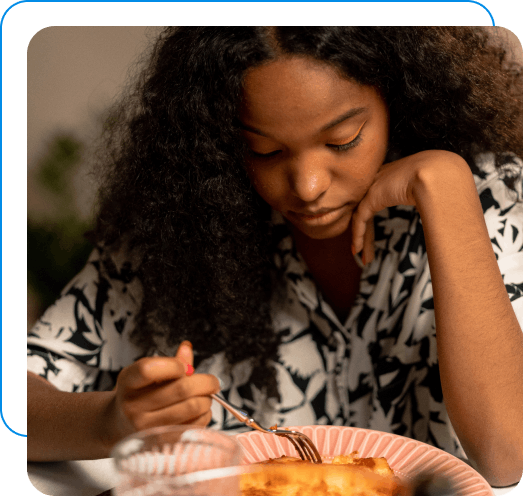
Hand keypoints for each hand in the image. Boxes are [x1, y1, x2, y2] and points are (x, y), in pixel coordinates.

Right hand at [106, 341, 219, 445]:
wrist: (120, 424)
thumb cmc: (139, 394)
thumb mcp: (146, 374)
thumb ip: (170, 362)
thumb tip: (187, 347)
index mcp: (128, 382)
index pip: (149, 369)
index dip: (175, 365)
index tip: (186, 367)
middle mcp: (133, 406)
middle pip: (181, 389)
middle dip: (206, 382)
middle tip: (213, 381)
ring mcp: (146, 427)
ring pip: (192, 407)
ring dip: (207, 399)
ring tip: (205, 396)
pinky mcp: (161, 442)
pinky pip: (195, 425)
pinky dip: (204, 415)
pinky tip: (199, 411)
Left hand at [351, 149, 468, 264]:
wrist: (440, 174)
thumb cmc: (443, 181)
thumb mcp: (431, 189)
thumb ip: (425, 198)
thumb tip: (438, 214)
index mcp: (391, 176)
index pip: (377, 201)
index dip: (374, 221)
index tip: (374, 238)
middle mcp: (379, 179)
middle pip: (367, 211)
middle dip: (367, 235)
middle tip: (367, 254)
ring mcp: (373, 187)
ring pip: (362, 218)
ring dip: (362, 239)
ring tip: (365, 259)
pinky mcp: (371, 197)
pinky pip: (360, 220)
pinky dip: (358, 236)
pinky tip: (357, 249)